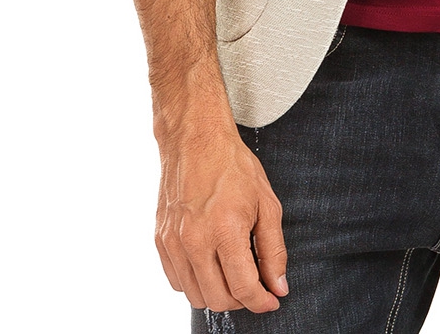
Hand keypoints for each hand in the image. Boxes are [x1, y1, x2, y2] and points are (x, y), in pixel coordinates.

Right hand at [155, 121, 288, 311]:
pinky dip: (195, 282)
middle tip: (254, 284)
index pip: (243, 288)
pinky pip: (177, 281)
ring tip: (232, 273)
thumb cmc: (234, 165)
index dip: (261, 301)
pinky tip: (210, 264)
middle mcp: (195, 240)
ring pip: (195, 296)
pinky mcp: (161, 240)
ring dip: (217, 294)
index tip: (271, 300)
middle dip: (241, 300)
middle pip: (217, 299)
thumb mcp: (267, 202)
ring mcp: (174, 242)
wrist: (196, 138)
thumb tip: (278, 287)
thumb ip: (274, 249)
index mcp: (225, 229)